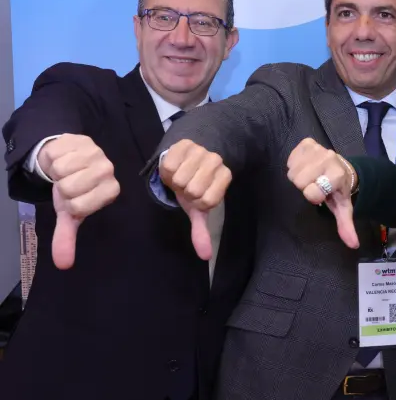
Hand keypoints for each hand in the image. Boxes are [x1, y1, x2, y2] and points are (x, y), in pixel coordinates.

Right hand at [37, 134, 120, 269]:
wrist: (66, 157)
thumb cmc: (72, 187)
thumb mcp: (69, 213)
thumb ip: (67, 237)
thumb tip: (63, 265)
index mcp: (110, 192)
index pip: (78, 207)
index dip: (68, 203)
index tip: (74, 197)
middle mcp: (108, 172)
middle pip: (68, 187)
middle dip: (62, 185)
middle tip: (68, 181)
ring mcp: (98, 154)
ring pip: (63, 170)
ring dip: (58, 170)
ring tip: (67, 170)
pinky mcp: (83, 140)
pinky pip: (58, 153)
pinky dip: (55, 156)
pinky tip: (64, 156)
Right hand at [159, 139, 230, 259]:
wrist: (184, 159)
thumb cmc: (192, 185)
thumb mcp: (197, 208)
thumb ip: (201, 231)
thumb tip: (205, 256)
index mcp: (225, 176)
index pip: (208, 201)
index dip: (197, 202)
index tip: (196, 196)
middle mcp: (217, 161)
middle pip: (193, 190)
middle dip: (184, 190)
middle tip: (187, 184)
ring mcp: (202, 150)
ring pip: (180, 178)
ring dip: (175, 180)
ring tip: (181, 174)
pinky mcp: (185, 143)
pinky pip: (169, 165)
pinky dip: (167, 168)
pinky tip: (175, 165)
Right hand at [286, 138, 358, 248]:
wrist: (343, 169)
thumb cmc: (339, 191)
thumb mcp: (343, 208)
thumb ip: (346, 225)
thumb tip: (353, 245)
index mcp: (336, 176)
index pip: (311, 192)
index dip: (314, 196)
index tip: (322, 195)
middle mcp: (329, 159)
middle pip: (298, 180)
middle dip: (304, 185)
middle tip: (315, 184)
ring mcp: (318, 149)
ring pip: (292, 169)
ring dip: (299, 175)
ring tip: (311, 176)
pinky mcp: (308, 142)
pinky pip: (291, 156)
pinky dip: (295, 162)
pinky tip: (306, 166)